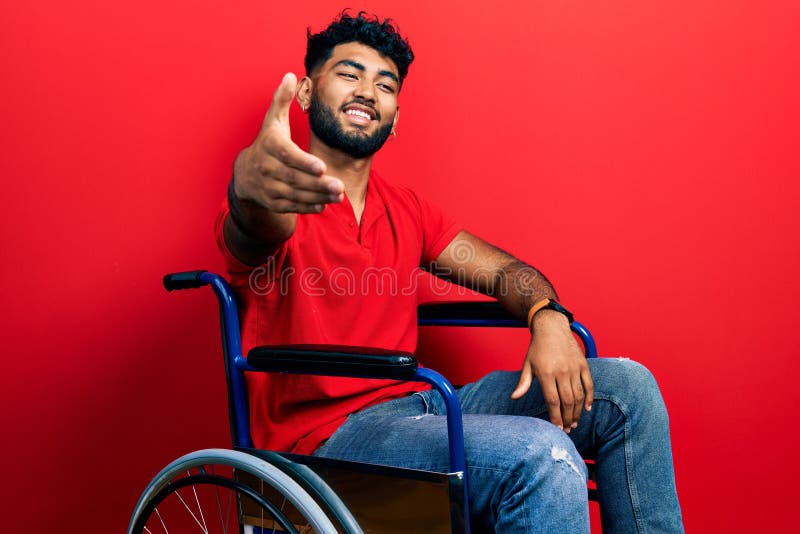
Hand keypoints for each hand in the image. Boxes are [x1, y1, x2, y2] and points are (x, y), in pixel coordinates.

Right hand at [234, 73, 343, 213]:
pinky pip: (293, 206)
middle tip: (339, 185)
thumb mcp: (272, 121)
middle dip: (318, 183)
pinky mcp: (273, 202)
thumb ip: (282, 100)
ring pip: (296, 194)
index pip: (287, 156)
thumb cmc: (267, 143)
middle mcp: (267, 168)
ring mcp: (269, 187)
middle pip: (295, 178)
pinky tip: (325, 204)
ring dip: (318, 196)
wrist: (245, 174)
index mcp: (270, 146)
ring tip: (339, 194)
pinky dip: (308, 207)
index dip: (304, 162)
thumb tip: (290, 75)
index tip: (321, 167)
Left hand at [511, 311, 593, 431]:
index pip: (552, 401)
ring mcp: (574, 368)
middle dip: (567, 419)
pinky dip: (590, 398)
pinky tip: (587, 409)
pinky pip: (589, 385)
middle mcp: (561, 372)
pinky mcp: (583, 364)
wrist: (552, 328)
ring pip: (579, 396)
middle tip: (566, 429)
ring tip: (574, 423)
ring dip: (577, 412)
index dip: (555, 417)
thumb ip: (523, 383)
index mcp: (546, 373)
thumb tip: (514, 397)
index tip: (556, 428)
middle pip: (567, 401)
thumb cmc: (537, 348)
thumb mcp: (527, 364)